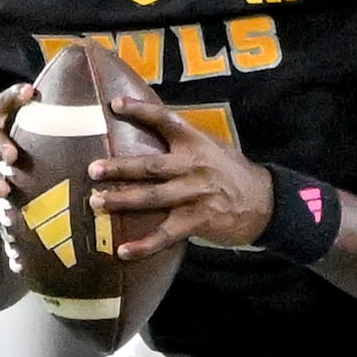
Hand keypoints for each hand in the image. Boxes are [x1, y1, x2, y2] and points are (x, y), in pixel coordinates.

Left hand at [92, 70, 274, 257]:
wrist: (264, 202)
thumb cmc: (232, 173)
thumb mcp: (211, 147)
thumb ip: (183, 142)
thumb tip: (150, 132)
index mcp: (196, 142)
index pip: (165, 120)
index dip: (141, 110)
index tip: (115, 104)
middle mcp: (193, 166)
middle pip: (150, 166)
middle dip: (119, 167)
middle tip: (92, 169)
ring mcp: (195, 194)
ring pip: (152, 198)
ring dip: (122, 200)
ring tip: (96, 202)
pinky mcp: (198, 220)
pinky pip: (165, 234)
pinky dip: (143, 245)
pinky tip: (123, 251)